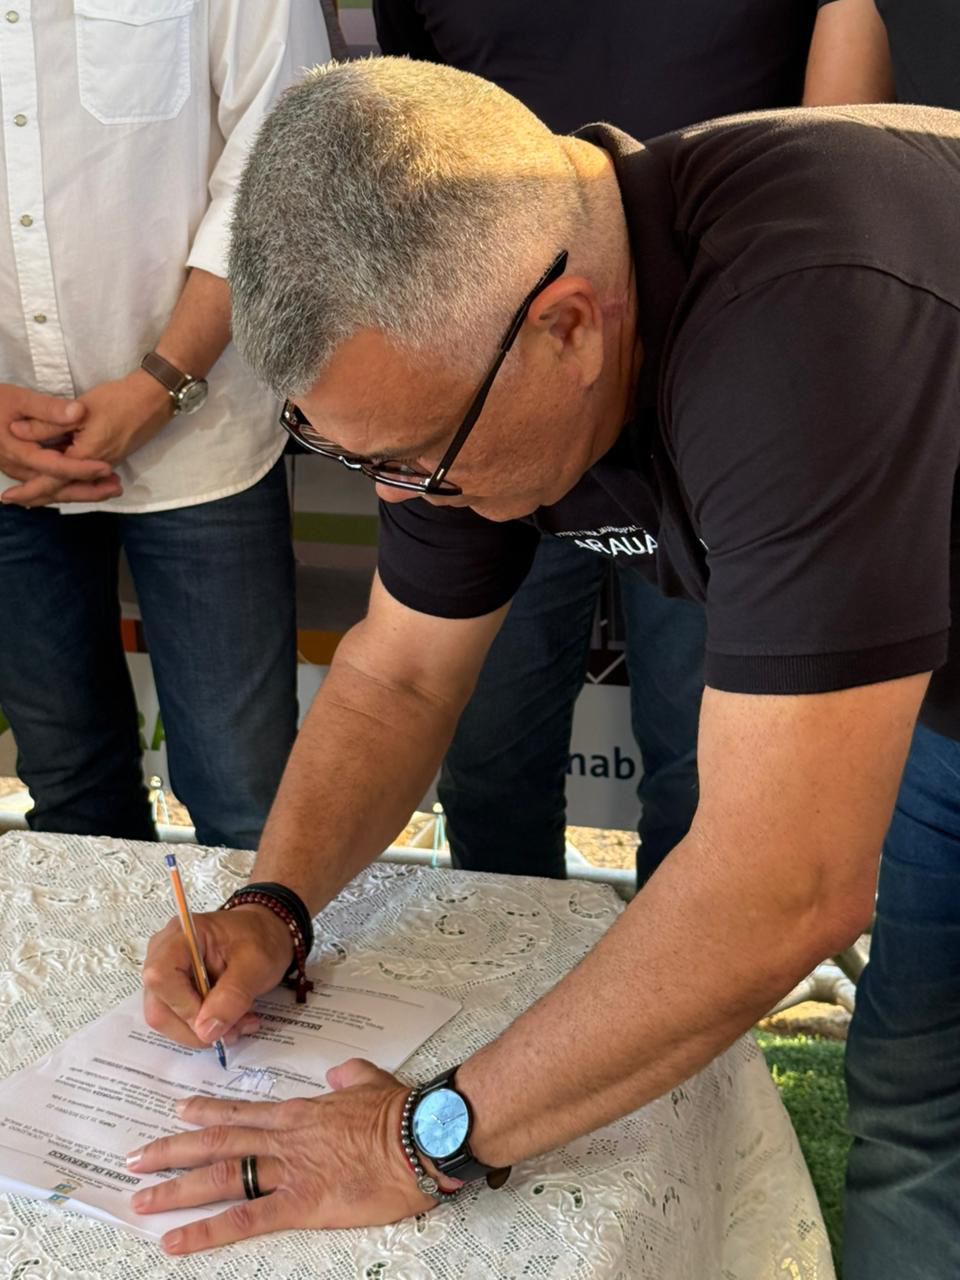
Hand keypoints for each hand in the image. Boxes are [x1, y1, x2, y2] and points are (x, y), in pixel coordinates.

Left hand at [3, 369, 171, 506]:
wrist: (155, 399)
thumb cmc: (120, 400)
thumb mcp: (80, 409)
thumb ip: (49, 423)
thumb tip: (17, 432)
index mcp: (86, 456)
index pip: (52, 480)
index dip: (28, 490)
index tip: (8, 498)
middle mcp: (98, 467)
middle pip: (64, 489)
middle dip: (39, 496)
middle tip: (15, 502)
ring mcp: (108, 463)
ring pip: (76, 484)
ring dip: (55, 491)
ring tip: (33, 495)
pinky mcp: (113, 456)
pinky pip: (87, 477)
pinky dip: (71, 482)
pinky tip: (63, 479)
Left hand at [127, 1059, 435, 1253]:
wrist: (422, 1134)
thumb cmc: (403, 1110)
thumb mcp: (372, 1080)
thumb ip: (349, 1075)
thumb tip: (338, 1072)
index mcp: (301, 1113)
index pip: (243, 1113)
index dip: (207, 1114)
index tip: (179, 1112)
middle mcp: (284, 1138)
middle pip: (217, 1143)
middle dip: (172, 1150)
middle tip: (135, 1158)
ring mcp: (288, 1170)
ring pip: (219, 1176)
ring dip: (174, 1187)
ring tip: (140, 1198)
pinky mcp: (301, 1204)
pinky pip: (244, 1219)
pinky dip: (206, 1230)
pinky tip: (175, 1240)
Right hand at [142, 904, 293, 1049]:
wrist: (265, 933)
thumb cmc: (260, 938)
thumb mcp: (258, 964)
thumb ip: (233, 995)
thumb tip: (205, 1031)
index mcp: (182, 935)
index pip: (161, 977)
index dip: (184, 1007)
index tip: (216, 1022)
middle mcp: (163, 953)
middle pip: (159, 1006)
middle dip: (196, 1028)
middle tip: (234, 1030)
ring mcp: (164, 973)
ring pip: (165, 1018)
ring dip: (202, 1032)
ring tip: (238, 1024)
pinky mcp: (172, 989)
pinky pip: (176, 1019)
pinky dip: (202, 1028)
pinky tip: (230, 1021)